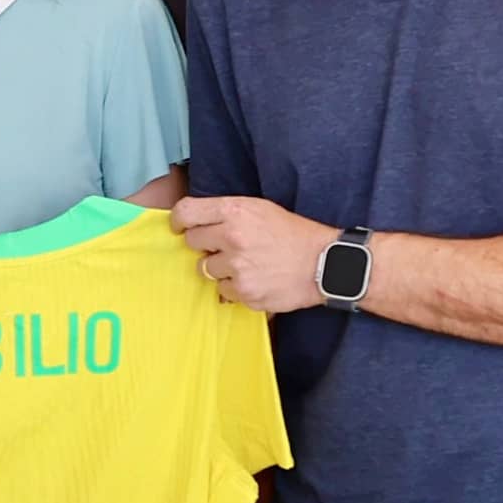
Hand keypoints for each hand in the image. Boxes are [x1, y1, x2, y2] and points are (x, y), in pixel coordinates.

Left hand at [171, 195, 343, 315]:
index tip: (180, 227)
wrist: (323, 263)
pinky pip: (223, 291)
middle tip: (224, 246)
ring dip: (220, 268)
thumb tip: (196, 221)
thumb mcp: (261, 209)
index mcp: (235, 211)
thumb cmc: (293, 233)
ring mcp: (237, 268)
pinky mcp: (244, 293)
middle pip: (192, 242)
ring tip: (245, 264)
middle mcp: (232, 237)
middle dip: (205, 245)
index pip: (186, 212)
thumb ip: (228, 213)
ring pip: (205, 270)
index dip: (179, 220)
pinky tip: (255, 279)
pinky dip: (235, 287)